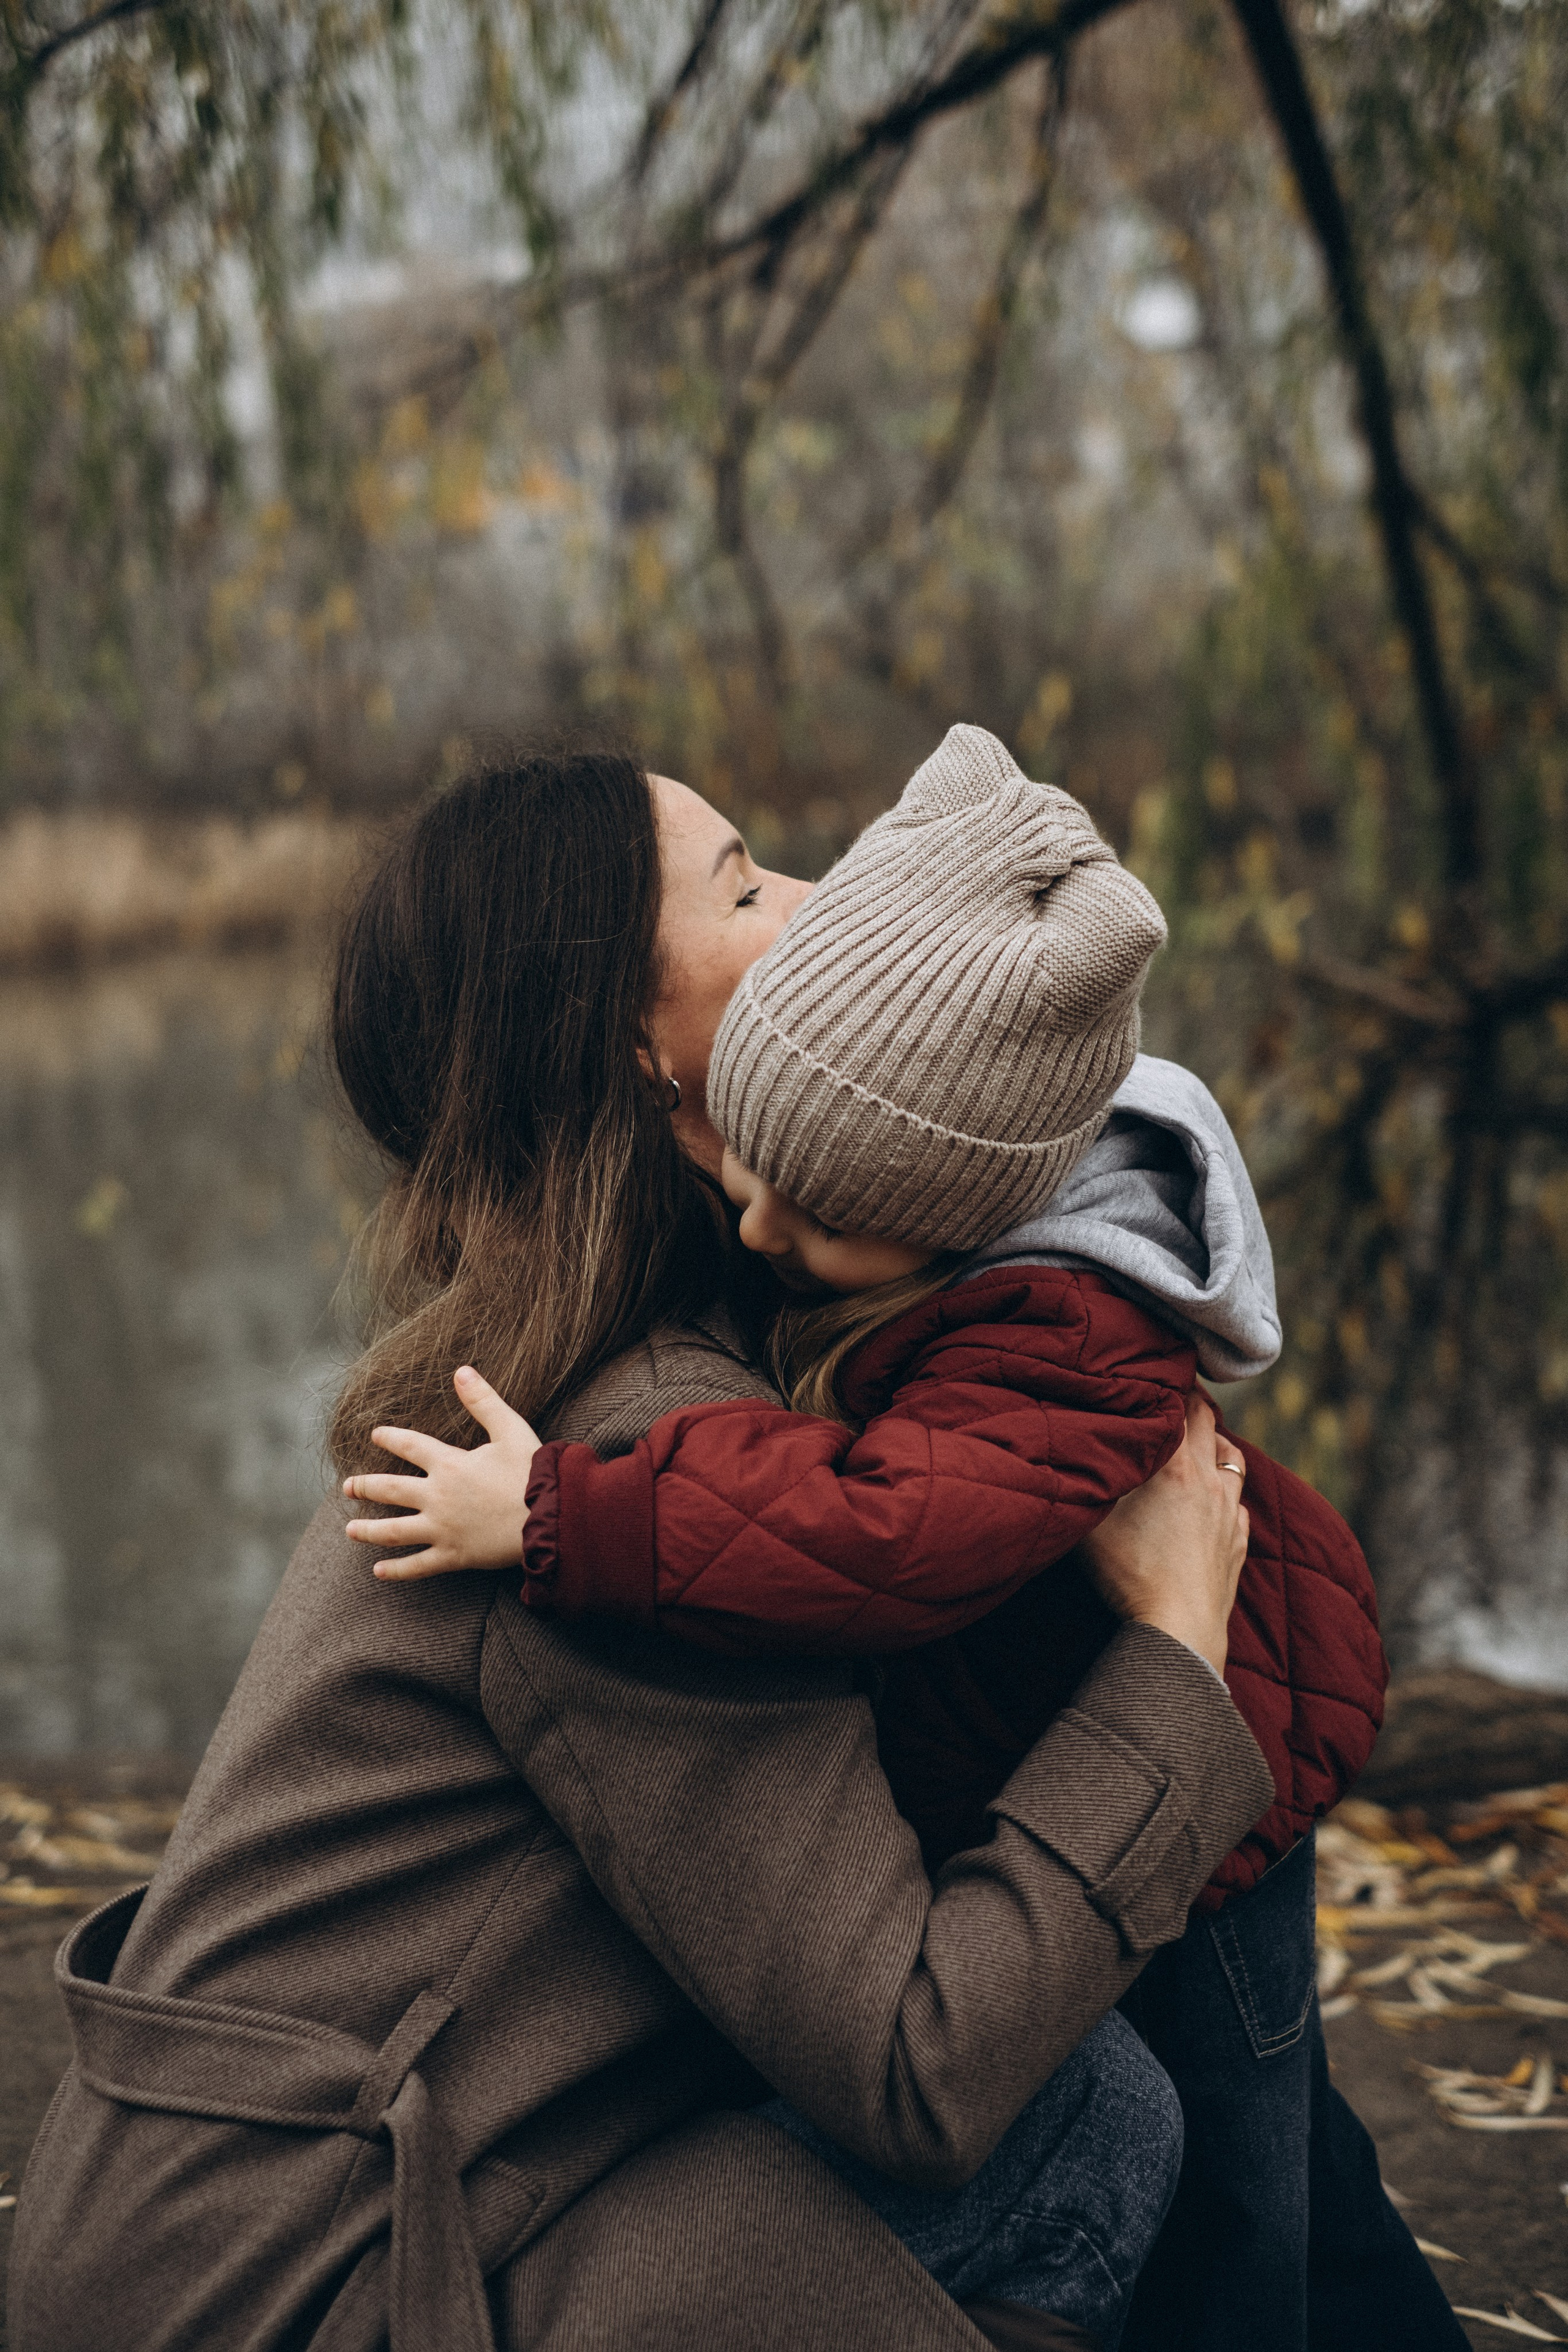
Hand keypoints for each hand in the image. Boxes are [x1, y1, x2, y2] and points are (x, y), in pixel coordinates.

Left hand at [343, 1366, 541, 1580]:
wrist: (551, 1518)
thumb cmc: (534, 1472)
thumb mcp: (510, 1429)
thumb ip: (483, 1401)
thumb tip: (461, 1371)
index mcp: (449, 1464)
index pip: (410, 1446)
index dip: (390, 1438)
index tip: (375, 1435)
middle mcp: (437, 1497)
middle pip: (390, 1490)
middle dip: (365, 1487)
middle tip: (348, 1487)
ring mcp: (442, 1529)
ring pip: (395, 1531)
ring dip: (369, 1530)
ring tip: (350, 1530)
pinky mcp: (453, 1555)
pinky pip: (418, 1565)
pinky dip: (397, 1570)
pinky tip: (379, 1571)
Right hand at [1079, 1394, 1247, 1676]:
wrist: (1179, 1631)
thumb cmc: (1130, 1574)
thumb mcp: (1092, 1520)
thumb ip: (1088, 1479)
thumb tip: (1073, 1447)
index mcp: (1176, 1466)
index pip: (1182, 1403)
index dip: (1169, 1382)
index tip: (1155, 1369)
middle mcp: (1210, 1481)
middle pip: (1210, 1422)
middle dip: (1193, 1404)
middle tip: (1173, 1395)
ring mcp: (1229, 1513)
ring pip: (1233, 1458)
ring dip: (1215, 1445)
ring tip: (1196, 1443)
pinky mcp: (1238, 1543)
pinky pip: (1239, 1502)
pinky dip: (1226, 1491)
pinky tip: (1211, 1500)